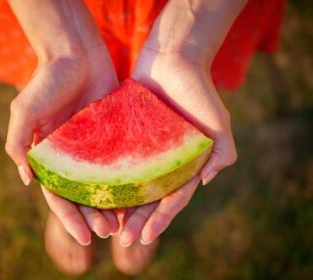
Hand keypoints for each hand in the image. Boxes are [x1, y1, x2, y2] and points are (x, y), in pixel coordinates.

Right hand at [5, 0, 119, 244]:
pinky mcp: (114, 134)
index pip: (59, 195)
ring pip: (104, 183)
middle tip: (109, 232)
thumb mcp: (25, 112)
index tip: (85, 238)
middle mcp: (73, 156)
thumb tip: (27, 180)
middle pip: (83, 194)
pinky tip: (139, 195)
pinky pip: (121, 162)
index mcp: (50, 156)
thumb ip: (19, 144)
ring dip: (112, 204)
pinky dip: (128, 180)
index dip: (70, 218)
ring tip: (124, 223)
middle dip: (93, 216)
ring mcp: (95, 147)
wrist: (76, 53)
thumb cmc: (47, 80)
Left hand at [119, 48, 236, 245]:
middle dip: (138, 219)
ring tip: (107, 225)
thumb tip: (206, 182)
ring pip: (130, 183)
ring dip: (121, 205)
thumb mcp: (218, 123)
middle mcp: (162, 160)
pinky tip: (94, 192)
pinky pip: (113, 159)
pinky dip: (106, 177)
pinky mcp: (124, 134)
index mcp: (184, 162)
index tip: (145, 236)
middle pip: (149, 196)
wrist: (172, 58)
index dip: (161, 218)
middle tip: (123, 240)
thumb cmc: (198, 90)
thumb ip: (222, 153)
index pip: (172, 197)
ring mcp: (142, 149)